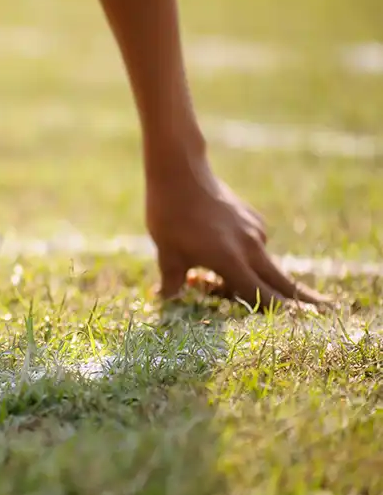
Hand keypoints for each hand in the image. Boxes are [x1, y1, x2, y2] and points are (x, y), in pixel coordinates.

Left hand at [145, 162, 329, 309]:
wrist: (181, 171)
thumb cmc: (170, 215)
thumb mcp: (167, 253)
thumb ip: (173, 282)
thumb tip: (168, 301)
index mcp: (231, 260)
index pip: (261, 295)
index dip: (278, 312)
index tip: (299, 323)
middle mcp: (251, 247)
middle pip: (281, 281)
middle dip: (301, 299)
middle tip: (326, 311)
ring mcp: (255, 230)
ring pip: (265, 263)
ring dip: (261, 278)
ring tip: (233, 287)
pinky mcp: (252, 218)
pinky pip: (256, 246)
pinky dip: (249, 258)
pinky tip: (222, 253)